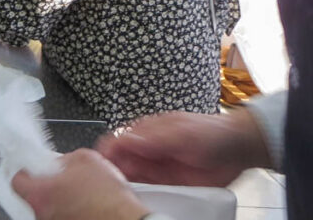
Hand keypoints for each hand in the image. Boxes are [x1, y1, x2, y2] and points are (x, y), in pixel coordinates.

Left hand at [11, 149, 147, 219]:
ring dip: (59, 202)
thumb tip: (61, 162)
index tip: (33, 168)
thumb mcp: (85, 159)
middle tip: (59, 180)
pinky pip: (62, 218)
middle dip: (45, 187)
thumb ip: (64, 159)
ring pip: (49, 210)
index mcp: (40, 193)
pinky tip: (84, 207)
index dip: (26, 171)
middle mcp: (43, 214)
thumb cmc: (108, 197)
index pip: (17, 180)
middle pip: (33, 197)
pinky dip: (69, 213)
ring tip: (78, 196)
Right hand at [97, 108, 271, 185]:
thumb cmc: (209, 133)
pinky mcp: (170, 187)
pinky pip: (152, 195)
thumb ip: (155, 138)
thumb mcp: (181, 132)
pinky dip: (144, 200)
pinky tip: (141, 205)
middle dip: (112, 176)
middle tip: (109, 190)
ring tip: (123, 200)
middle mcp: (147, 153)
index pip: (116, 143)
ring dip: (126, 190)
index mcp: (144, 135)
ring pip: (132, 182)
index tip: (98, 168)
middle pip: (120, 165)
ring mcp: (158, 171)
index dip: (105, 155)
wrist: (238, 148)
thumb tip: (126, 140)